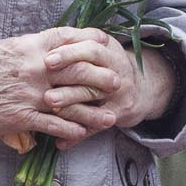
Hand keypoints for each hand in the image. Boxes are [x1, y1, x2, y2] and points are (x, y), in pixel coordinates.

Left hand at [42, 27, 175, 137]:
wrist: (143, 88)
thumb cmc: (108, 66)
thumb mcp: (99, 49)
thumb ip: (76, 44)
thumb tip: (42, 43)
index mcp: (108, 48)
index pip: (89, 45)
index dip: (68, 51)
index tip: (48, 59)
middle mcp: (116, 66)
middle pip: (92, 65)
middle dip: (67, 71)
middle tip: (45, 76)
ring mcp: (120, 90)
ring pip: (93, 94)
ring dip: (71, 100)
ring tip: (49, 103)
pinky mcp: (120, 112)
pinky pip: (97, 125)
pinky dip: (78, 134)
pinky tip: (61, 142)